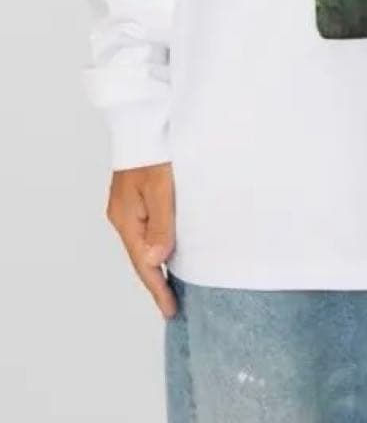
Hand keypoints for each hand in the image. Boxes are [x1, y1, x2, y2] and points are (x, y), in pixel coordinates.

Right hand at [106, 163, 176, 317]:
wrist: (141, 123)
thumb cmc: (153, 151)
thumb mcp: (161, 188)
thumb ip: (160, 224)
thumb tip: (156, 259)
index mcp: (126, 218)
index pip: (143, 263)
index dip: (158, 288)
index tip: (171, 311)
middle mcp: (123, 216)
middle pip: (141, 257)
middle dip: (157, 281)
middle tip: (174, 305)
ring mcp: (128, 207)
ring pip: (144, 243)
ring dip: (158, 264)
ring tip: (173, 285)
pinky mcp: (135, 198)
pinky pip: (147, 229)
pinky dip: (157, 244)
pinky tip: (166, 250)